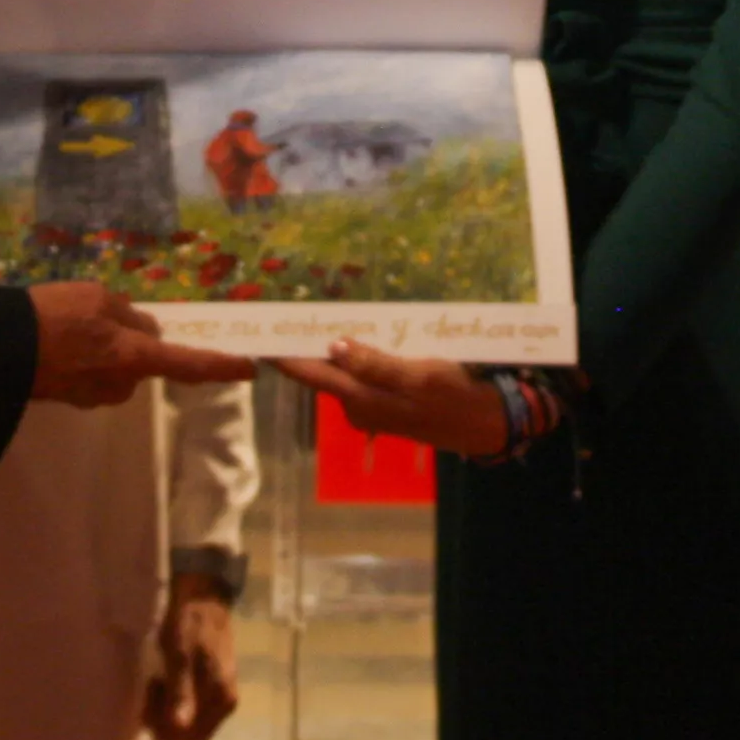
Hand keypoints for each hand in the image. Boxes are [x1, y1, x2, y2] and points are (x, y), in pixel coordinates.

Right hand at [27, 283, 254, 406]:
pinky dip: (85, 357)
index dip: (220, 366)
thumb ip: (130, 316)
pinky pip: (92, 372)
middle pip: (143, 359)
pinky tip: (58, 340)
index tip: (249, 369)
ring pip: (117, 365)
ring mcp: (95, 395)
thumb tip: (146, 331)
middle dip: (133, 340)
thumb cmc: (52, 318)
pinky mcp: (72, 398)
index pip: (188, 365)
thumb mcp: (98, 299)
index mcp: (133, 357)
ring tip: (70, 323)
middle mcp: (121, 384)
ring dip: (106, 348)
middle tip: (99, 312)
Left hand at [143, 577, 240, 739]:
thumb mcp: (179, 655)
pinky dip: (170, 706)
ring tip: (156, 685)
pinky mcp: (210, 694)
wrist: (202, 600)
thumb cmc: (189, 625)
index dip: (165, 734)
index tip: (152, 706)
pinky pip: (188, 716)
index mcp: (221, 700)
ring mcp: (218, 701)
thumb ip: (180, 692)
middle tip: (151, 693)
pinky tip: (163, 684)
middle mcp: (224, 707)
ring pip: (186, 730)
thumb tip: (180, 725)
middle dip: (163, 725)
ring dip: (165, 716)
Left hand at [271, 340, 507, 458]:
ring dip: (326, 349)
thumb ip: (374, 364)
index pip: (311, 374)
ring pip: (340, 372)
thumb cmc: (452, 397)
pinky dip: (352, 356)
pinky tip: (354, 336)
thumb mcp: (417, 377)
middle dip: (301, 346)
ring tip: (309, 317)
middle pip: (321, 372)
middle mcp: (358, 405)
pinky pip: (359, 375)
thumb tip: (333, 347)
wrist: (482, 424)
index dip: (283, 356)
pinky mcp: (384, 401)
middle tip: (281, 315)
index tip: (257, 338)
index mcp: (361, 399)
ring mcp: (370, 405)